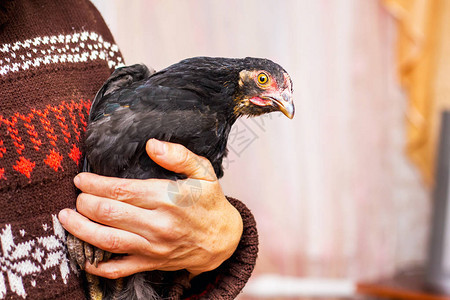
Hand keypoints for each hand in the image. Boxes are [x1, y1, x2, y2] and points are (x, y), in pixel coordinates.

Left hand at [58, 139, 242, 278]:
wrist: (223, 239)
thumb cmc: (210, 203)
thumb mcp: (204, 172)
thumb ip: (180, 156)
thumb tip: (152, 145)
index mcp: (168, 199)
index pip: (121, 191)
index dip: (95, 184)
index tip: (81, 179)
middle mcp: (158, 224)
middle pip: (109, 214)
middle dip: (85, 203)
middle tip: (76, 195)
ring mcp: (153, 247)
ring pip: (107, 240)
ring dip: (81, 229)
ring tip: (66, 218)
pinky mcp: (151, 263)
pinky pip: (119, 268)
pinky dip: (98, 265)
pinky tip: (84, 255)